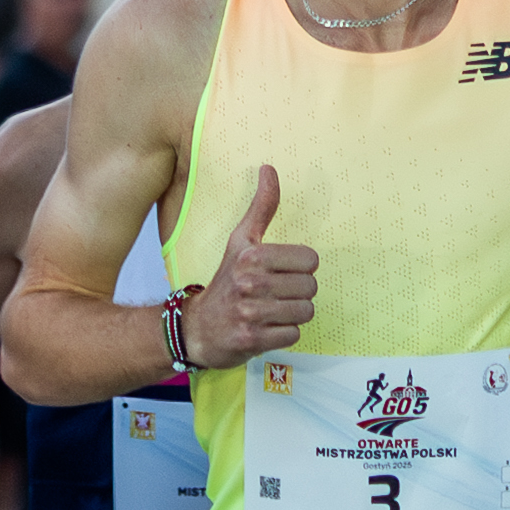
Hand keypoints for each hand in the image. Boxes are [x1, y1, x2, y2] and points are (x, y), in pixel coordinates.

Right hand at [182, 164, 320, 370]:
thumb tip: (269, 169)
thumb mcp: (240, 240)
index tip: (283, 271)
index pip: (310, 260)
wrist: (198, 328)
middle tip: (278, 293)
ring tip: (274, 310)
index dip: (301, 267)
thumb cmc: (226, 280)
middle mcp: (249, 283)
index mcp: (251, 255)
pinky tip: (268, 327)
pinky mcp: (252, 340)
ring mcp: (250, 313)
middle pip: (310, 287)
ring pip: (305, 311)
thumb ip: (261, 207)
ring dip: (293, 313)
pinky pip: (293, 334)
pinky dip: (284, 333)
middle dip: (299, 292)